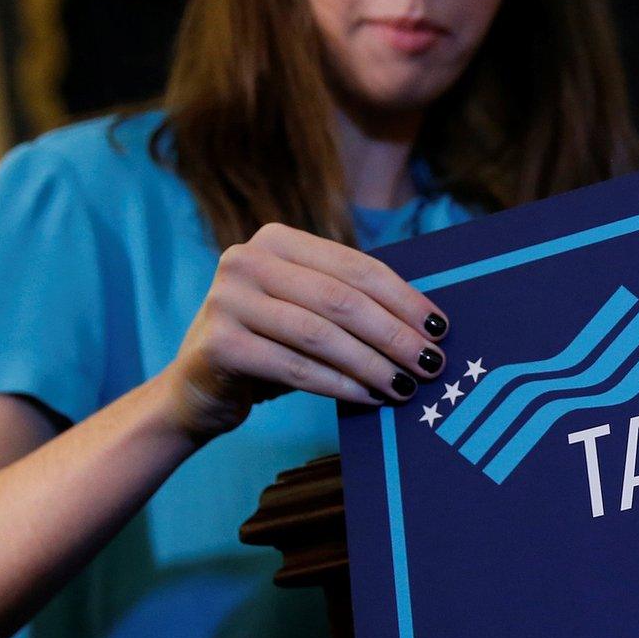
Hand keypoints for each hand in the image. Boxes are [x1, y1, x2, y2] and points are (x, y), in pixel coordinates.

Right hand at [158, 222, 449, 440]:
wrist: (197, 389)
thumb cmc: (271, 345)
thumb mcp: (307, 311)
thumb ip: (350, 304)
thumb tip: (428, 325)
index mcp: (277, 240)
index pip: (356, 267)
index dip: (404, 298)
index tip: (440, 327)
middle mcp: (247, 260)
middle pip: (341, 300)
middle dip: (394, 334)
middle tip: (432, 362)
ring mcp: (227, 300)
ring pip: (320, 334)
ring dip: (372, 364)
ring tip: (406, 385)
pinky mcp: (218, 344)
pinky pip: (294, 367)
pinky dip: (339, 385)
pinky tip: (369, 397)